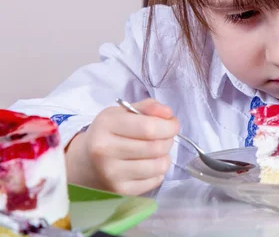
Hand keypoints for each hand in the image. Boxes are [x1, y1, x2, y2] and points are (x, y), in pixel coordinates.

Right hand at [65, 99, 179, 194]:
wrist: (84, 164)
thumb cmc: (108, 133)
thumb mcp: (122, 113)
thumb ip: (148, 107)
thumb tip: (168, 114)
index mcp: (106, 126)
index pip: (148, 127)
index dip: (169, 126)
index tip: (173, 124)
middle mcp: (105, 151)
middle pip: (156, 147)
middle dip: (168, 140)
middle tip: (165, 137)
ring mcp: (112, 175)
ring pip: (159, 166)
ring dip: (165, 156)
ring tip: (157, 151)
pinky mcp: (120, 192)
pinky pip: (155, 180)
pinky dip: (158, 171)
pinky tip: (148, 164)